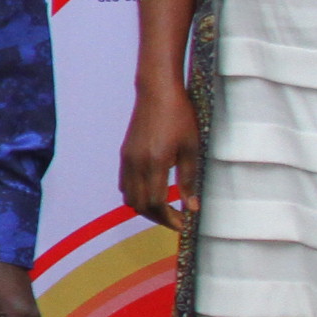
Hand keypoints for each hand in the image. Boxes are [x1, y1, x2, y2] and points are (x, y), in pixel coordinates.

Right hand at [118, 84, 199, 227]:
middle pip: (140, 205)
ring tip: (165, 208)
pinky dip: (136, 194)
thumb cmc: (179, 116)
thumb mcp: (191, 148)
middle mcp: (136, 164)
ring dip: (145, 208)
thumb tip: (191, 207)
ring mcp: (127, 159)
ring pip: (129, 197)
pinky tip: (152, 191)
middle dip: (157, 218)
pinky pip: (125, 183)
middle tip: (176, 220)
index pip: (156, 203)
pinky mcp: (125, 153)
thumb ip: (189, 180)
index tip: (184, 224)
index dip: (170, 218)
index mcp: (155, 163)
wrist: (157, 91)